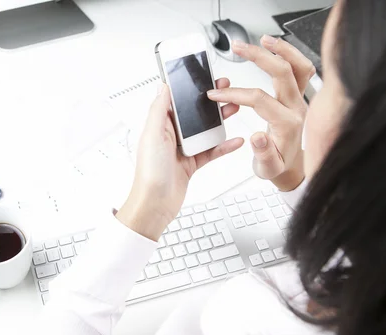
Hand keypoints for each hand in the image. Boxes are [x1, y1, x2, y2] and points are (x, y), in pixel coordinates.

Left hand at [117, 81, 243, 240]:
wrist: (155, 204)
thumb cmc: (149, 173)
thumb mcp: (152, 136)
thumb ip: (159, 110)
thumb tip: (162, 87)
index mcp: (159, 126)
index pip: (176, 102)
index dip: (190, 90)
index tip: (205, 79)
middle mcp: (170, 136)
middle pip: (193, 114)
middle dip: (210, 103)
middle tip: (226, 91)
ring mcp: (182, 150)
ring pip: (205, 131)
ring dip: (220, 121)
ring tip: (235, 109)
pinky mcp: (192, 164)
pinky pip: (211, 151)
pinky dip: (224, 146)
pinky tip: (236, 140)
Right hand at [207, 35, 315, 190]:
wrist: (292, 167)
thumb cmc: (277, 166)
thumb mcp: (266, 168)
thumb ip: (263, 153)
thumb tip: (257, 137)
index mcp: (287, 124)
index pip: (260, 99)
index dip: (235, 94)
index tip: (216, 94)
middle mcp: (296, 108)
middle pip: (282, 73)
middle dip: (259, 57)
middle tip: (238, 48)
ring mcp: (299, 99)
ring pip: (298, 66)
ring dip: (281, 49)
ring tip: (261, 40)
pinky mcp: (298, 96)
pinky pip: (300, 69)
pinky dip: (288, 54)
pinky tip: (273, 48)